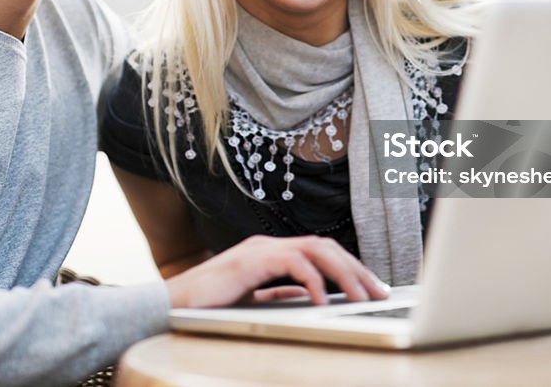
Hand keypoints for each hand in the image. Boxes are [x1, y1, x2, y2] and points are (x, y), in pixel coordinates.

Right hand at [165, 235, 389, 307]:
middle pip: (326, 248)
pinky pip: (293, 264)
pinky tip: (325, 302)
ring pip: (316, 251)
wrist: (170, 305)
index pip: (321, 253)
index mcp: (272, 253)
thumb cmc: (208, 306)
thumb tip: (311, 296)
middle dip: (357, 270)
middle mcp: (269, 245)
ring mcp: (260, 250)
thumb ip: (281, 294)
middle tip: (380, 292)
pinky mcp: (251, 261)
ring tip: (362, 297)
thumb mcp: (254, 300)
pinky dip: (314, 281)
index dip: (351, 268)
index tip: (373, 288)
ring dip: (344, 274)